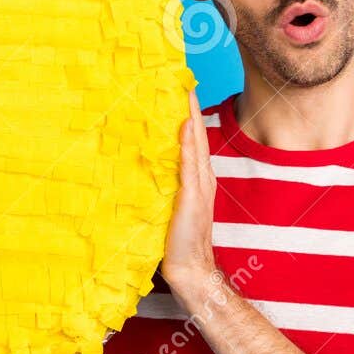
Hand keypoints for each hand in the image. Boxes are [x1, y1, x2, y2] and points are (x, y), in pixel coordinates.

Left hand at [160, 88, 219, 300]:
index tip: (182, 94)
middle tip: (186, 83)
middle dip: (192, 111)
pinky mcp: (192, 199)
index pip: (193, 145)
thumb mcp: (169, 210)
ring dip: (192, 121)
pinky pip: (190, 166)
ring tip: (186, 95)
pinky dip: (188, 146)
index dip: (190, 120)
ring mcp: (199, 189)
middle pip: (198, 139)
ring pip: (196, 147)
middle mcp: (202, 182)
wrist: (191, 271)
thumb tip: (151, 169)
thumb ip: (166, 189)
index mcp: (197, 183)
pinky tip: (185, 127)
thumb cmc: (177, 245)